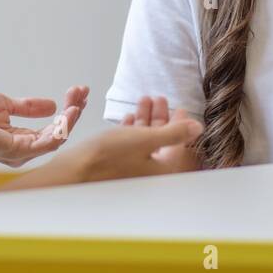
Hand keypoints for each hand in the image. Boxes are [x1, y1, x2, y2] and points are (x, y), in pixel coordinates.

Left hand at [0, 85, 87, 167]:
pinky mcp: (16, 150)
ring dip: (71, 117)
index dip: (66, 111)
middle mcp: (22, 150)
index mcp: (18, 140)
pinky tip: (69, 111)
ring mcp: (20, 152)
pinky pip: (48, 141)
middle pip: (58, 133)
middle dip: (73, 111)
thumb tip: (51, 105)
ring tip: (79, 99)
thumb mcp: (5, 104)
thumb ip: (28, 107)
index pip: (51, 129)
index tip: (76, 93)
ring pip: (57, 137)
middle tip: (82, 92)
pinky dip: (62, 126)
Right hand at [55, 110, 202, 184]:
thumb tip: (198, 127)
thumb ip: (174, 133)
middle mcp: (149, 173)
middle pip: (161, 141)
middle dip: (160, 117)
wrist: (74, 170)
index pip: (179, 145)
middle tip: (159, 99)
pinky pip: (130, 147)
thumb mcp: (144, 139)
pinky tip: (128, 118)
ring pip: (145, 141)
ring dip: (145, 120)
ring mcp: (132, 171)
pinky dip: (132, 130)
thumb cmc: (108, 156)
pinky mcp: (117, 167)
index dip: (180, 123)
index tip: (179, 107)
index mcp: (161, 170)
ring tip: (143, 100)